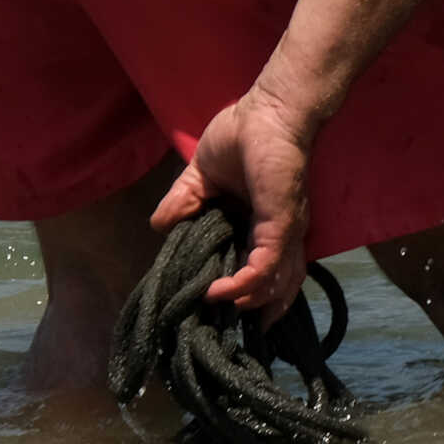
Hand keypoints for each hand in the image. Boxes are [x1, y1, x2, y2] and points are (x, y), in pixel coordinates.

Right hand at [150, 89, 316, 316]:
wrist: (269, 110)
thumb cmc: (242, 135)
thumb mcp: (201, 177)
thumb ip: (182, 202)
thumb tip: (159, 226)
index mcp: (263, 226)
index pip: (259, 272)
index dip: (244, 295)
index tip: (216, 311)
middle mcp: (279, 235)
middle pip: (277, 288)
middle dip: (256, 314)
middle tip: (226, 332)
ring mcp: (284, 230)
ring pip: (276, 283)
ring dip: (248, 304)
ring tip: (217, 313)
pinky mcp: (281, 222)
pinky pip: (267, 264)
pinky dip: (246, 283)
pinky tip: (220, 292)